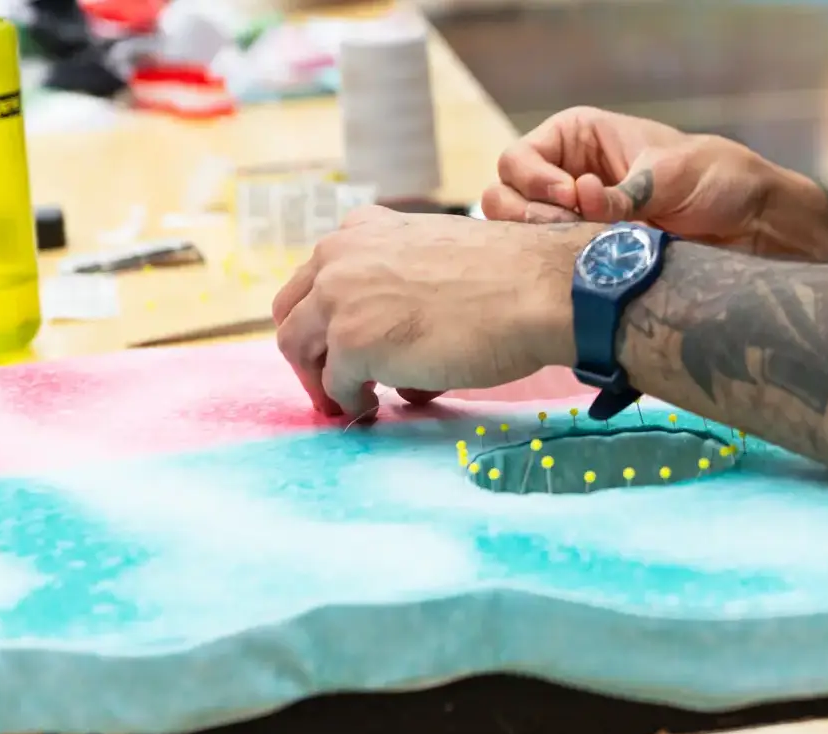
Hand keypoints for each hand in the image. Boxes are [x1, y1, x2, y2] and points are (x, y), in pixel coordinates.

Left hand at [271, 206, 597, 417]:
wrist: (536, 289)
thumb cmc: (508, 277)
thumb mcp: (437, 256)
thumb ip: (401, 284)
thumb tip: (394, 340)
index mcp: (362, 229)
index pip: (315, 276)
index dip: (323, 316)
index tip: (338, 343)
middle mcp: (339, 257)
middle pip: (291, 313)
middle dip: (307, 351)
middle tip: (332, 382)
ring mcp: (339, 300)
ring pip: (297, 348)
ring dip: (321, 380)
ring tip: (351, 403)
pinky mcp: (351, 343)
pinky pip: (334, 385)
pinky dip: (350, 402)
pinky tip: (375, 410)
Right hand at [482, 107, 824, 255]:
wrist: (754, 225)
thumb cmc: (717, 178)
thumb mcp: (669, 174)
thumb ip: (623, 193)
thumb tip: (581, 199)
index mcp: (576, 137)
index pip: (516, 159)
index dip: (534, 181)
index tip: (572, 199)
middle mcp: (564, 176)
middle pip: (503, 199)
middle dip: (528, 217)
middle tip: (571, 231)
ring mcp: (572, 220)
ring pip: (518, 237)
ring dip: (541, 245)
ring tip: (585, 250)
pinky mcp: (586, 257)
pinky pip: (550, 267)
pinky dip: (560, 270)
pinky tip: (594, 271)